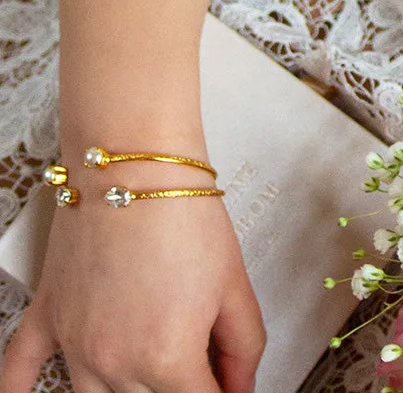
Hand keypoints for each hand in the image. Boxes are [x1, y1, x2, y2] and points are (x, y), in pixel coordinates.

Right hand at [1, 191, 264, 392]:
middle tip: (200, 368)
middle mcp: (113, 363)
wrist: (135, 168)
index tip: (230, 387)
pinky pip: (19, 374)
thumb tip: (242, 385)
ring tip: (152, 371)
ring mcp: (74, 346)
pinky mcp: (47, 320)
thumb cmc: (183, 215)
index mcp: (167, 358)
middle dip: (182, 390)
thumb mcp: (235, 283)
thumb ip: (244, 344)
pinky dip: (22, 391)